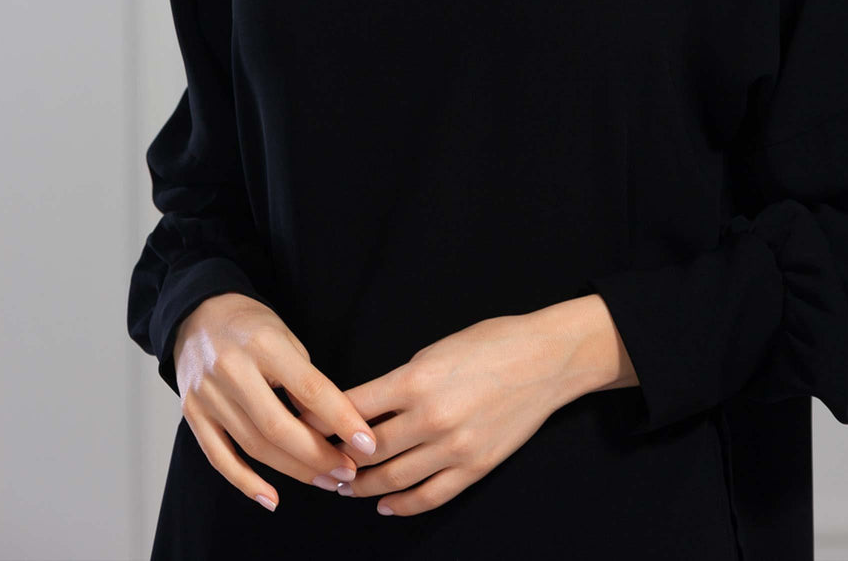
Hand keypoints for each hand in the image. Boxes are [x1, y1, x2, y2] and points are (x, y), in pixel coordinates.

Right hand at [173, 293, 376, 510]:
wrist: (198, 314)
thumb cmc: (251, 324)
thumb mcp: (285, 336)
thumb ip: (304, 378)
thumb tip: (331, 426)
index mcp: (263, 344)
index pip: (309, 389)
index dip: (341, 419)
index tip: (366, 443)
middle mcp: (232, 370)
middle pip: (279, 427)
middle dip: (319, 455)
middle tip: (349, 471)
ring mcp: (208, 394)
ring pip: (254, 446)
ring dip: (294, 471)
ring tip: (326, 481)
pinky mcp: (192, 413)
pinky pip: (219, 458)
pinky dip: (246, 482)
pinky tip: (271, 498)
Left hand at [290, 312, 567, 516]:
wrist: (547, 359)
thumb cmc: (491, 342)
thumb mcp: (435, 350)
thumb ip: (399, 381)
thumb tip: (365, 406)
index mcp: (415, 381)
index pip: (352, 409)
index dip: (320, 423)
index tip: (300, 429)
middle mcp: (430, 418)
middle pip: (367, 451)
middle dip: (336, 461)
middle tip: (314, 466)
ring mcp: (454, 448)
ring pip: (393, 479)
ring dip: (362, 486)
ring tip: (343, 486)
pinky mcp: (475, 467)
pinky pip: (431, 496)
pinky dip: (403, 505)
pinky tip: (386, 505)